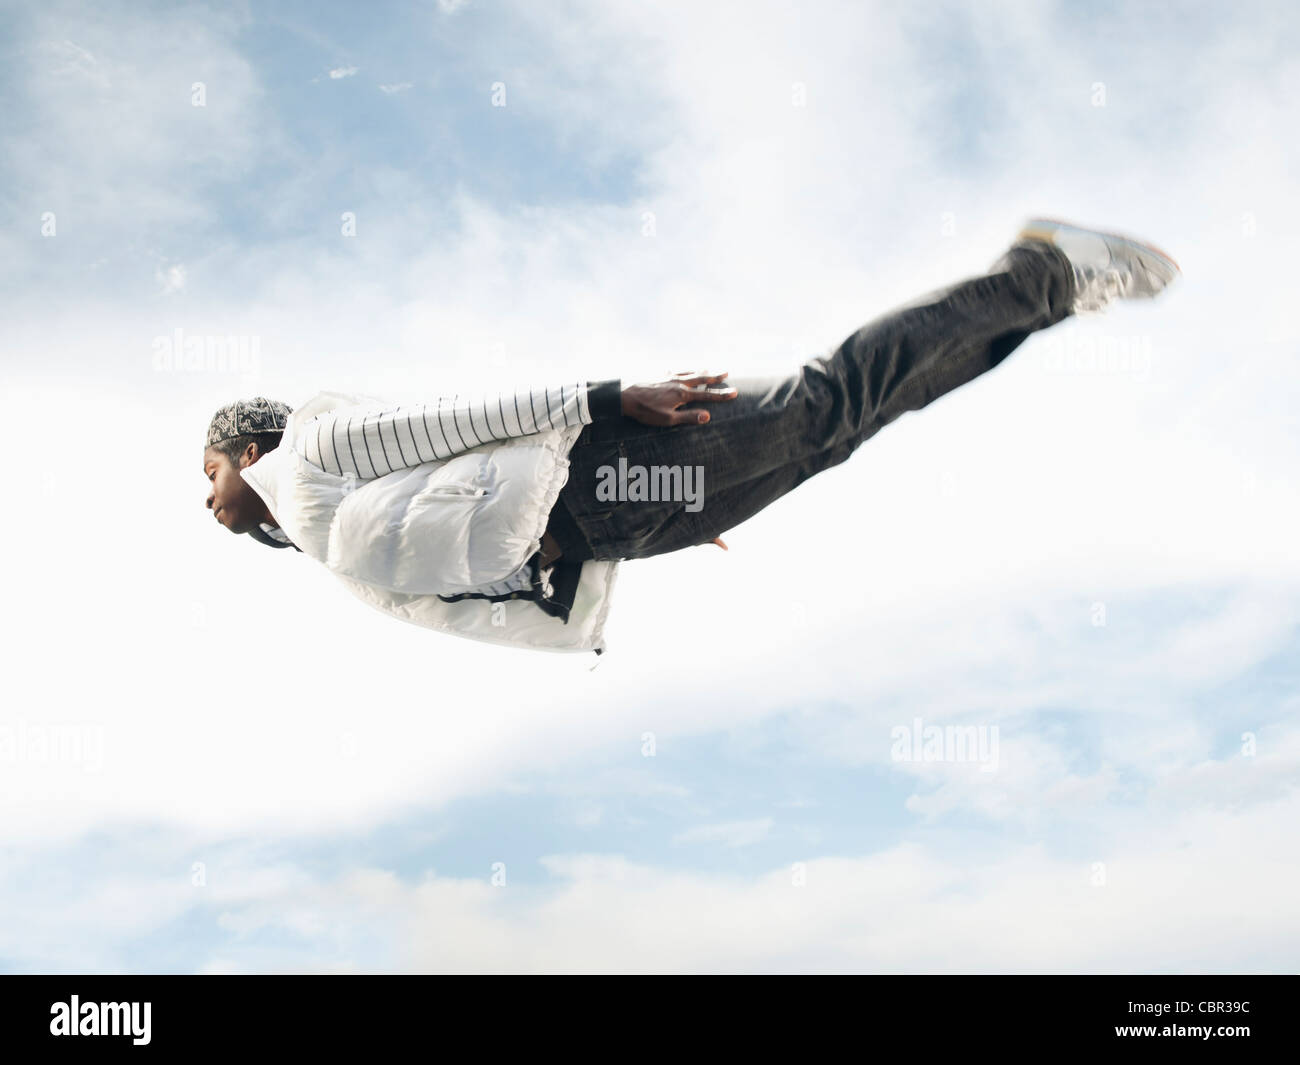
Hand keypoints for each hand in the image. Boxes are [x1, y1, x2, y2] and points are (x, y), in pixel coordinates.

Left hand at [620, 371, 737, 426]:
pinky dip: (686, 368)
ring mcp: (668, 374)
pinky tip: (684, 369)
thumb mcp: (667, 419)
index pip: (707, 395)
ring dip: (701, 370)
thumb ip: (688, 418)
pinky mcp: (658, 372)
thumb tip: (708, 417)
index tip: (735, 393)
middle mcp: (678, 381)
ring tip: (710, 368)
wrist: (623, 394)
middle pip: (701, 378)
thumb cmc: (645, 410)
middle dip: (715, 376)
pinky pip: (677, 368)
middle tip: (727, 373)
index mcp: (682, 394)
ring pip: (690, 371)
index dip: (721, 395)